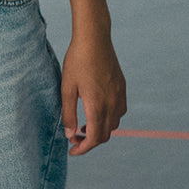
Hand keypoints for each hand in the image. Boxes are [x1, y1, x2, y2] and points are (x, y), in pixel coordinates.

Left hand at [61, 30, 126, 155]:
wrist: (94, 38)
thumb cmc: (77, 61)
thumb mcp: (67, 88)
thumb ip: (68, 114)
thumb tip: (70, 134)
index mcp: (97, 106)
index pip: (94, 138)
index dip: (83, 148)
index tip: (72, 150)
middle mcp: (112, 104)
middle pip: (105, 135)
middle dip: (90, 141)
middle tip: (74, 138)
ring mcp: (119, 96)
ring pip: (114, 125)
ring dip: (100, 130)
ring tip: (84, 126)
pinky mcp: (122, 87)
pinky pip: (119, 111)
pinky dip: (109, 118)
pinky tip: (97, 110)